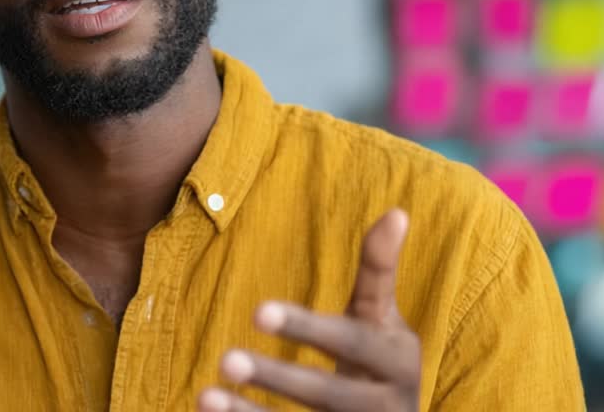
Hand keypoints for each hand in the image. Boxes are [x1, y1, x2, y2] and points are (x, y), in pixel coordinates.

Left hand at [199, 209, 419, 410]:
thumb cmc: (379, 363)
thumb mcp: (382, 320)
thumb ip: (379, 272)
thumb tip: (397, 212)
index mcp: (395, 359)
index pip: (351, 340)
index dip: (307, 328)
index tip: (257, 311)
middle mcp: (385, 405)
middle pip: (328, 394)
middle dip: (277, 377)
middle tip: (225, 359)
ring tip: (206, 394)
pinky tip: (211, 409)